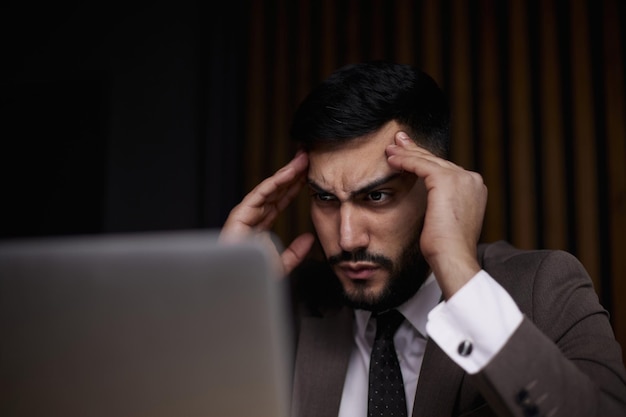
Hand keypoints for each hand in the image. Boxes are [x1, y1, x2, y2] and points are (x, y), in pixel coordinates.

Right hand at [220, 151, 314, 275]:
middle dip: (293, 174)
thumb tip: (309, 239)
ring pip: (270, 188)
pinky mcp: (240, 214)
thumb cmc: (254, 276)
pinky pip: (261, 193)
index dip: (295, 186)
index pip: (281, 200)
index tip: (309, 175)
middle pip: (276, 190)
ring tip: (302, 160)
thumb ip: (295, 252)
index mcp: (261, 224)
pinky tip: (289, 172)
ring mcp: (246, 213)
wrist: (238, 284)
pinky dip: (275, 181)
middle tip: (308, 158)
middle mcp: (253, 216)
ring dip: (287, 172)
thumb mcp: (281, 264)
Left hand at [385, 131, 486, 298]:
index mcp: (474, 189)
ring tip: (390, 149)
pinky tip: (392, 159)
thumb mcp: (446, 220)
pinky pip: (420, 164)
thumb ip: (443, 204)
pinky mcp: (447, 180)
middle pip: (437, 160)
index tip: (408, 154)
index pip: (445, 169)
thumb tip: (432, 202)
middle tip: (398, 141)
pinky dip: (405, 160)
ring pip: (428, 160)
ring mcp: (462, 178)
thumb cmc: (446, 247)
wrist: (452, 257)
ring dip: (406, 153)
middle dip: (415, 150)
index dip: (425, 160)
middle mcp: (472, 180)